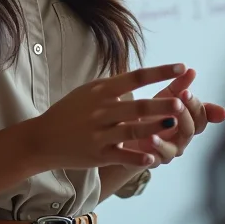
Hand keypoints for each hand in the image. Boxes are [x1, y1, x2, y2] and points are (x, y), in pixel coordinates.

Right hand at [29, 64, 186, 169]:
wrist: (43, 138)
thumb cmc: (69, 112)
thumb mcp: (88, 91)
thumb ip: (112, 86)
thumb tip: (138, 77)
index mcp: (102, 90)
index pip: (136, 77)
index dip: (160, 72)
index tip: (181, 67)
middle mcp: (102, 110)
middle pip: (137, 105)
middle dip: (161, 104)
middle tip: (181, 102)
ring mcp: (100, 133)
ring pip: (133, 130)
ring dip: (155, 127)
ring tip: (174, 124)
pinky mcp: (98, 154)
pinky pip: (122, 155)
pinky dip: (138, 156)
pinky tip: (154, 157)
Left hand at [123, 67, 224, 167]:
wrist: (128, 135)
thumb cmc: (151, 113)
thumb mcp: (164, 97)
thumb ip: (179, 85)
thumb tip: (192, 70)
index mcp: (186, 122)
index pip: (201, 116)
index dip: (195, 104)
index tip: (185, 91)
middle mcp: (180, 140)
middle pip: (189, 130)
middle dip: (184, 116)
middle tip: (176, 103)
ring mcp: (166, 153)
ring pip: (171, 150)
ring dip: (163, 141)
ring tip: (156, 131)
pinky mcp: (149, 162)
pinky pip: (151, 161)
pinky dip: (149, 153)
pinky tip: (144, 143)